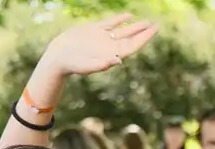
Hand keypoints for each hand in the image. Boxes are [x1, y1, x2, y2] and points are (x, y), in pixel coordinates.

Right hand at [40, 14, 158, 76]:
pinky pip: (109, 23)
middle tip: (156, 25)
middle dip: (144, 32)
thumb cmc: (72, 65)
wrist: (58, 57)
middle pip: (131, 39)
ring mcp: (102, 38)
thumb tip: (118, 61)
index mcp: (111, 55)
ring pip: (123, 30)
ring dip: (135, 26)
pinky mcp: (93, 30)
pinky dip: (119, 19)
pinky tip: (128, 15)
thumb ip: (102, 65)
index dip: (144, 38)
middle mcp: (109, 47)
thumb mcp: (87, 66)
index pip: (132, 46)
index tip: (155, 30)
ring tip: (147, 22)